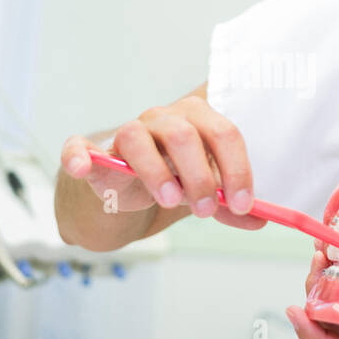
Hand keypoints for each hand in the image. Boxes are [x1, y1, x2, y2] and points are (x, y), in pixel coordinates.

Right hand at [59, 94, 264, 229]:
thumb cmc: (172, 181)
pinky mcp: (92, 153)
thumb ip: (230, 205)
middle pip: (184, 134)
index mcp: (196, 120)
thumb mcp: (205, 193)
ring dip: (156, 171)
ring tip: (170, 200)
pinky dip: (78, 155)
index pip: (224, 133)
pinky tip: (81, 167)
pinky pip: (79, 147)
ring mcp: (125, 133)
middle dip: (200, 174)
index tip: (243, 203)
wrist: (123, 190)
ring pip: (137, 138)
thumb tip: (260, 219)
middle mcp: (162, 119)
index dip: (237, 168)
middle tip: (207, 209)